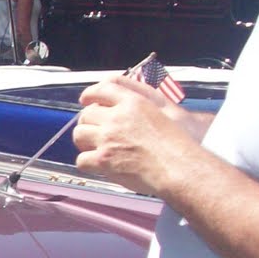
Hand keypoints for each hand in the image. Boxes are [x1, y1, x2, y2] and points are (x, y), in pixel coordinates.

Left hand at [72, 73, 194, 194]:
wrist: (179, 168)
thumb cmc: (177, 146)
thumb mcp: (163, 112)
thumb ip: (142, 106)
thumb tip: (125, 105)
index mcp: (134, 103)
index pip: (103, 89)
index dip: (91, 94)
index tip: (86, 99)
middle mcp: (118, 117)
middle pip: (86, 114)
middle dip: (88, 122)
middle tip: (94, 131)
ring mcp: (108, 138)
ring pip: (79, 134)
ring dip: (84, 141)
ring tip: (93, 147)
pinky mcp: (103, 159)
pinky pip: (81, 159)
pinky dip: (87, 163)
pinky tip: (96, 165)